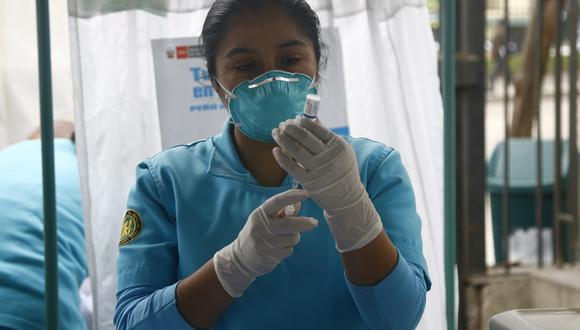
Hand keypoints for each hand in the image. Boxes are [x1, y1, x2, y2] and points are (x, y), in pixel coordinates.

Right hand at [213, 189, 317, 297]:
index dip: (292, 197)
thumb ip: (282, 211)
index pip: (277, 202)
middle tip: (314, 223)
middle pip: (289, 224)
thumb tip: (299, 203)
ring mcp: (265, 243)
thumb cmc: (258, 233)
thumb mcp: (265, 219)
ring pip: (292, 238)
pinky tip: (279, 248)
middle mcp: (261, 227)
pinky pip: (289, 249)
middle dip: (305, 223)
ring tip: (286, 237)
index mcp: (259, 214)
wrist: (241, 258)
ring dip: (294, 237)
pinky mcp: (270, 256)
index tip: (306, 194)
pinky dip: (288, 247)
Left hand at [271, 118, 382, 252]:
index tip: (294, 120)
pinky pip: (290, 166)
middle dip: (290, 128)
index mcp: (337, 146)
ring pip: (295, 149)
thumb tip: (312, 119)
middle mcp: (328, 156)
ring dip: (282, 138)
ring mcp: (317, 169)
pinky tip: (275, 150)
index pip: (316, 128)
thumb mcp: (343, 151)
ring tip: (276, 132)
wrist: (346, 197)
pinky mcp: (308, 181)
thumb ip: (327, 136)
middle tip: (282, 124)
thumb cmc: (342, 171)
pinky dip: (281, 157)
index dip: (302, 122)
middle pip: (303, 137)